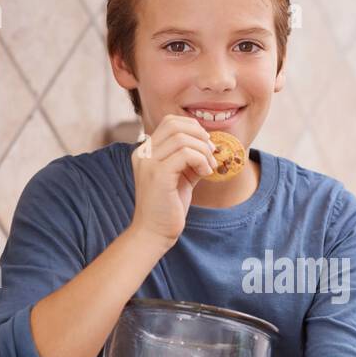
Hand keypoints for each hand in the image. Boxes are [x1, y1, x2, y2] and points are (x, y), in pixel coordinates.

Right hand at [130, 115, 217, 248]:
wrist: (153, 234)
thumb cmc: (167, 208)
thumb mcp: (181, 177)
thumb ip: (191, 160)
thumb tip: (210, 145)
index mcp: (146, 152)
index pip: (170, 122)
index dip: (193, 128)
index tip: (206, 147)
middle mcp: (143, 153)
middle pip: (175, 124)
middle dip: (200, 136)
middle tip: (211, 154)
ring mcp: (148, 162)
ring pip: (182, 137)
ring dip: (203, 150)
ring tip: (209, 168)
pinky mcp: (157, 174)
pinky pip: (185, 153)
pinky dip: (201, 160)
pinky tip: (205, 174)